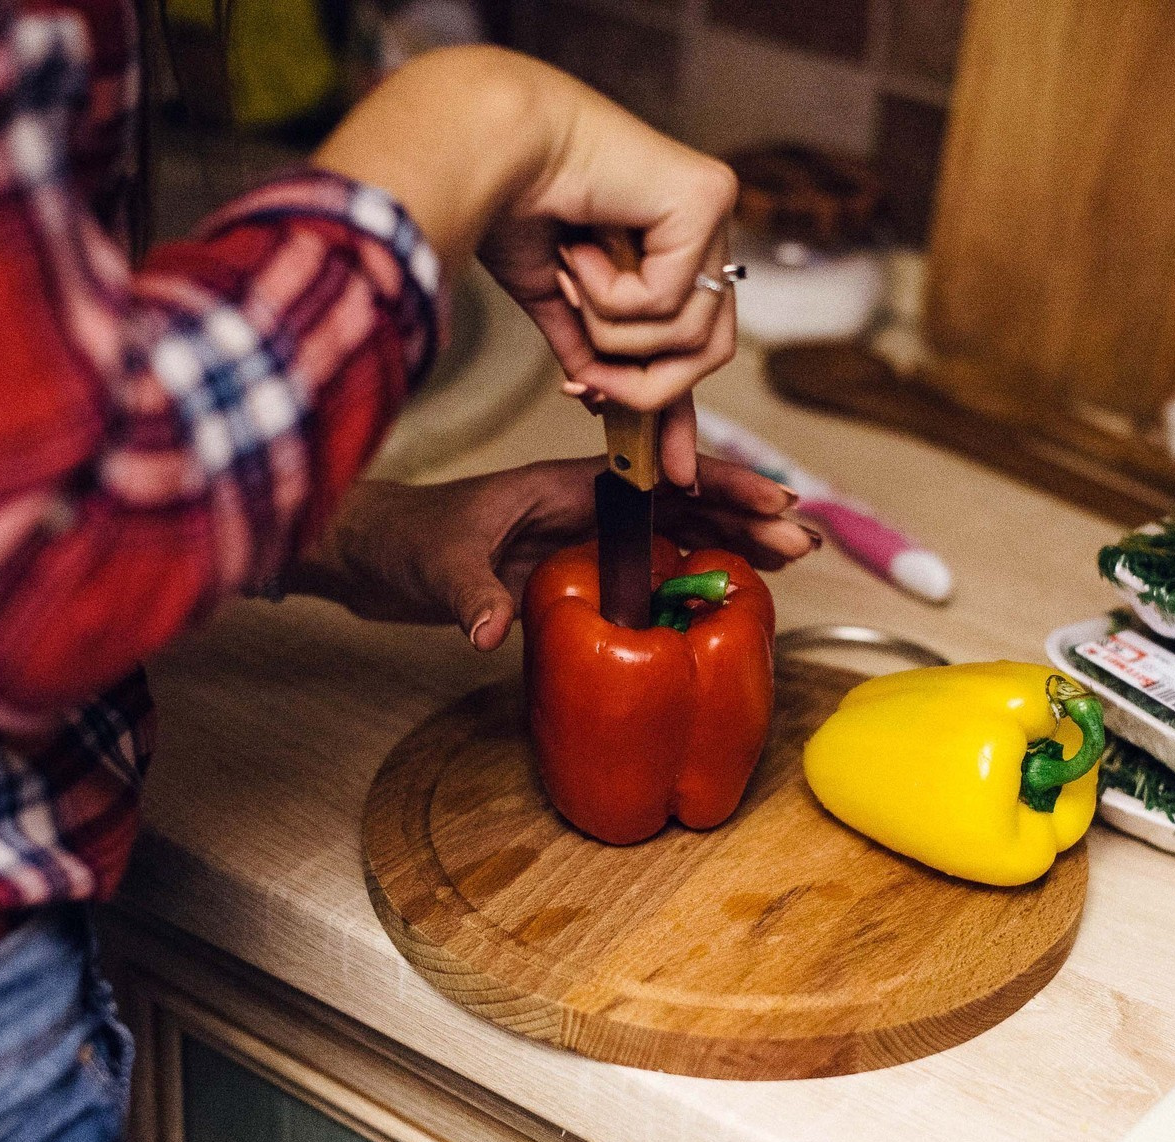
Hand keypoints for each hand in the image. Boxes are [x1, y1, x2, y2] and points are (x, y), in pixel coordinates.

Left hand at [287, 455, 815, 650]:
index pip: (660, 476)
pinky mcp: (575, 567)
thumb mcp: (434, 565)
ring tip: (789, 560)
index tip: (772, 504)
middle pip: (683, 502)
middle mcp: (584, 504)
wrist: (371, 552)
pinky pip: (648, 566)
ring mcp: (582, 536)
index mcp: (565, 483)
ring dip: (730, 543)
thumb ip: (467, 592)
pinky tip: (727, 593)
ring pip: (675, 532)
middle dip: (746, 516)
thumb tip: (491, 632)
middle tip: (804, 541)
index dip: (720, 487)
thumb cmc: (403, 540)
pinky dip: (692, 573)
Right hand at [312, 48, 737, 487]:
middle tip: (588, 382)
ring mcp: (712, 210)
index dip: (683, 410)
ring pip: (688, 334)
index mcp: (672, 248)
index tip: (673, 474)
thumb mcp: (558, 301)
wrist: (484, 147)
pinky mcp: (706, 198)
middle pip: (708, 351)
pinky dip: (609, 294)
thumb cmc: (508, 204)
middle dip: (644, 386)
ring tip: (570, 278)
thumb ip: (592, 350)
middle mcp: (703, 228)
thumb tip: (602, 400)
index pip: (696, 343)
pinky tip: (581, 249)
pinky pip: (669, 299)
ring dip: (612, 331)